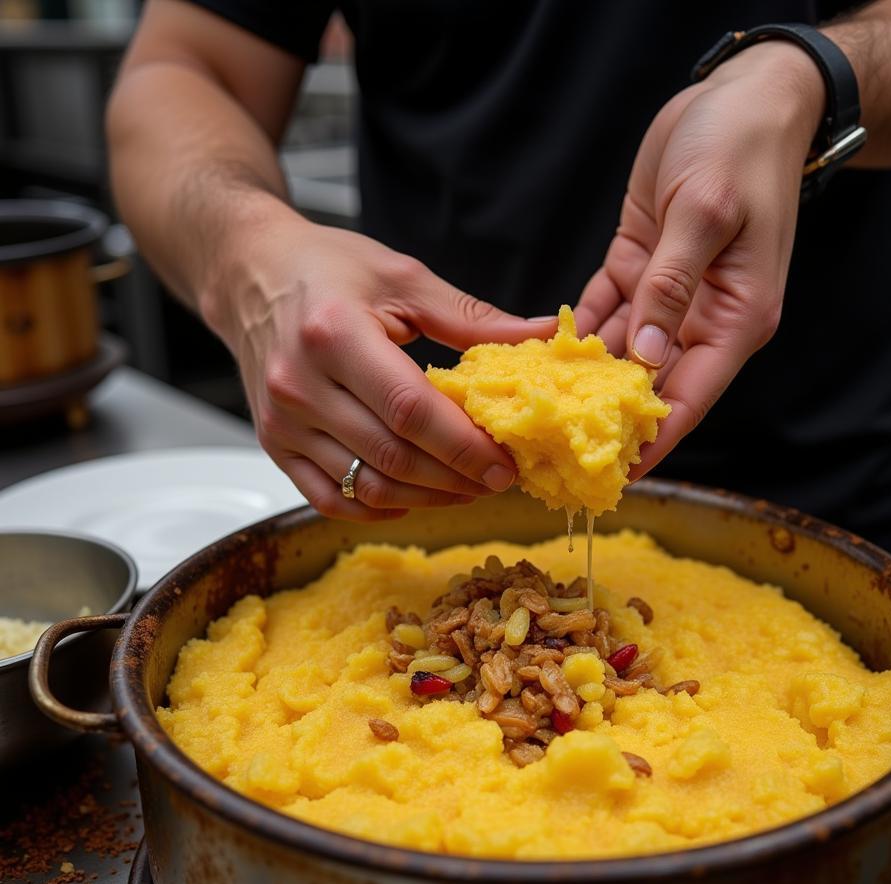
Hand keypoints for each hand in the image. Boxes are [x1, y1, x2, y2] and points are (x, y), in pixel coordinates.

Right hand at [204, 214, 555, 519]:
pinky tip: (414, 496)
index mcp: (333, 334)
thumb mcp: (402, 277)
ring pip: (366, 485)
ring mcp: (282, 422)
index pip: (410, 410)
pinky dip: (378, 507)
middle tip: (498, 479)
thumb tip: (541, 335)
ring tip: (467, 488)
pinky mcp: (274, 445)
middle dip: (455, 477)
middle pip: (393, 455)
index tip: (504, 463)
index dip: (463, 445)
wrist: (250, 274)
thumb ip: (472, 316)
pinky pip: (331, 499)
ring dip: (426, 496)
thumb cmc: (326, 268)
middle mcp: (300, 385)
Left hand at [576, 42, 824, 476]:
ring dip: (582, 378)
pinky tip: (540, 355)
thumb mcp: (704, 212)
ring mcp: (669, 297)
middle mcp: (702, 318)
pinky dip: (577, 334)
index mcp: (735, 319)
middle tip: (557, 447)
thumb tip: (646, 358)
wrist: (743, 97)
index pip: (691, 398)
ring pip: (620, 354)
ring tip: (536, 411)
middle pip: (651, 386)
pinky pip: (604, 314)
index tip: (616, 476)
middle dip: (608, 416)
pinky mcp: (639, 269)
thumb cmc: (739, 148)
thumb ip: (671, 285)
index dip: (654, 440)